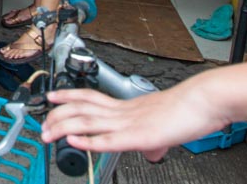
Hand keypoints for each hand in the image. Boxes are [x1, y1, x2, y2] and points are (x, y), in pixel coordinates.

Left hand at [41, 87, 222, 163]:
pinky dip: (88, 141)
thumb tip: (151, 151)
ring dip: (63, 128)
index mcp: (127, 106)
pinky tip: (74, 142)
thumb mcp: (163, 126)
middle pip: (81, 109)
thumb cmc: (189, 110)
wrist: (205, 101)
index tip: (51, 96)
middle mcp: (123, 111)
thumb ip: (152, 138)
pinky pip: (107, 139)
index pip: (90, 96)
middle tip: (41, 124)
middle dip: (57, 116)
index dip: (67, 95)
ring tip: (47, 134)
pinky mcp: (139, 136)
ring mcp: (129, 123)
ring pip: (87, 122)